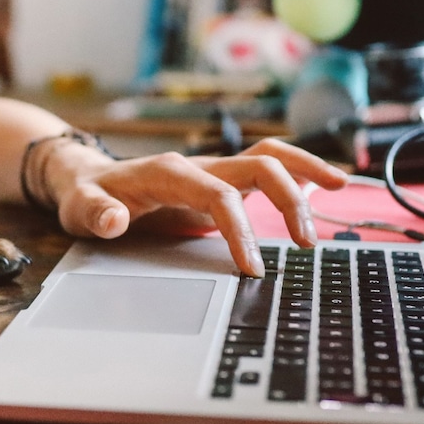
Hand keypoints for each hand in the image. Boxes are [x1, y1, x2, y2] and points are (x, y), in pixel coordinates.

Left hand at [43, 139, 348, 276]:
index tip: (253, 269)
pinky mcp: (222, 180)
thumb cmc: (87, 196)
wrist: (87, 180)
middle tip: (306, 244)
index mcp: (170, 171)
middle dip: (289, 198)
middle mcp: (199, 164)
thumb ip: (96, 214)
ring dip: (307, 170)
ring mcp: (214, 169)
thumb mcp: (80, 209)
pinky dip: (299, 171)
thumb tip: (112, 219)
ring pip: (271, 155)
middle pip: (259, 163)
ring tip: (342, 187)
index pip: (219, 195)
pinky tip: (326, 184)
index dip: (240, 230)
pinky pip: (266, 167)